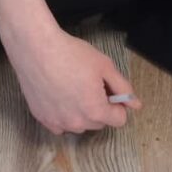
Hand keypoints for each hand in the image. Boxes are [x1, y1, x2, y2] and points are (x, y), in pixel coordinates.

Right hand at [4, 25, 141, 134]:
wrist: (36, 48)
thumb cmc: (70, 54)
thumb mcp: (104, 66)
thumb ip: (122, 88)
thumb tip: (135, 104)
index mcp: (96, 111)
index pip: (119, 120)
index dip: (117, 104)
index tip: (108, 90)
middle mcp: (77, 122)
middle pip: (99, 123)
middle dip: (99, 107)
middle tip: (88, 84)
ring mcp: (57, 122)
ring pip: (79, 124)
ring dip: (80, 112)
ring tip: (71, 87)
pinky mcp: (42, 118)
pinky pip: (60, 124)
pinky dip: (62, 114)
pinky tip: (58, 94)